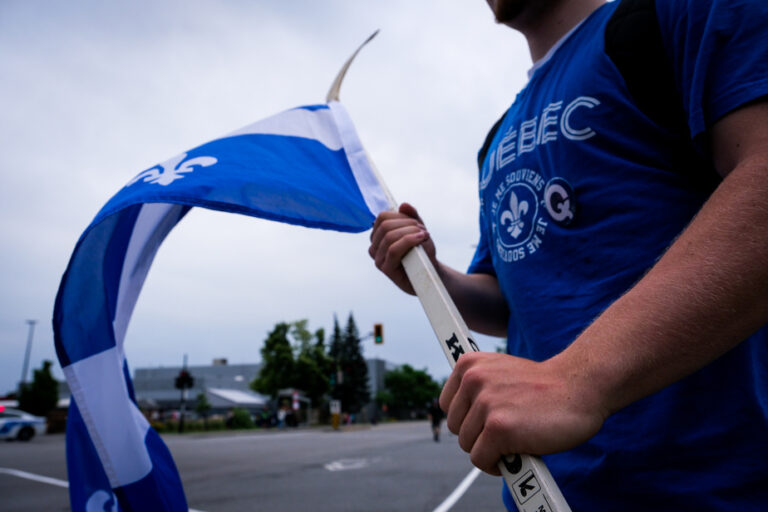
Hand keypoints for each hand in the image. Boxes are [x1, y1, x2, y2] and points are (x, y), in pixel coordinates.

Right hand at [369, 202, 437, 294]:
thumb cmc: (422, 252)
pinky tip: (421, 238)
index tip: (416, 222)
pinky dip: (409, 241)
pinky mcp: (385, 268)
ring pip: (389, 237)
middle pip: (385, 226)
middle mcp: (374, 247)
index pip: (382, 217)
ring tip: (424, 235)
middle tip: (422, 230)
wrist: (430, 273)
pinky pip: (393, 250)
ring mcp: (378, 259)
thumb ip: (411, 217)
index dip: (401, 216)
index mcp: (378, 236)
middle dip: (407, 224)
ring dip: (410, 232)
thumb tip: (403, 205)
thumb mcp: (418, 230)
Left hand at [439, 351, 606, 475]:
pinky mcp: (499, 428)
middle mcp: (473, 380)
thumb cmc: (544, 387)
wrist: (581, 387)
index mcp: (469, 364)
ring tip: (515, 440)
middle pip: (456, 427)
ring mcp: (486, 404)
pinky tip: (515, 456)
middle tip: (505, 433)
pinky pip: (481, 459)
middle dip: (479, 435)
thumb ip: (479, 387)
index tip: (484, 423)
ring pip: (468, 445)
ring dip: (490, 450)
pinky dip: (497, 465)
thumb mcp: (502, 373)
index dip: (467, 419)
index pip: (447, 406)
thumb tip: (460, 419)